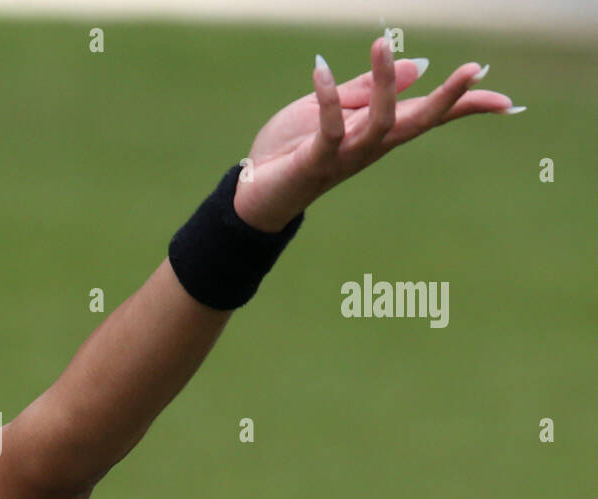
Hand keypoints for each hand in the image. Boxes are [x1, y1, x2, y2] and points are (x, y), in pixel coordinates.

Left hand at [232, 36, 520, 231]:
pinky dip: (327, 99)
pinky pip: (330, 129)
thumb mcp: (331, 112)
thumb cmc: (291, 151)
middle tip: (473, 69)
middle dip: (448, 99)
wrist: (253, 191)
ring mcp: (345, 155)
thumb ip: (366, 92)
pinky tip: (319, 70)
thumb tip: (418, 66)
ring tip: (381, 46)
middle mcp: (369, 146)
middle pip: (419, 122)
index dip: (465, 107)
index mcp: (377, 132)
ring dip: (385, 84)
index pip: (428, 116)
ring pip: (382, 123)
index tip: (505, 101)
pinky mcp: (316, 160)